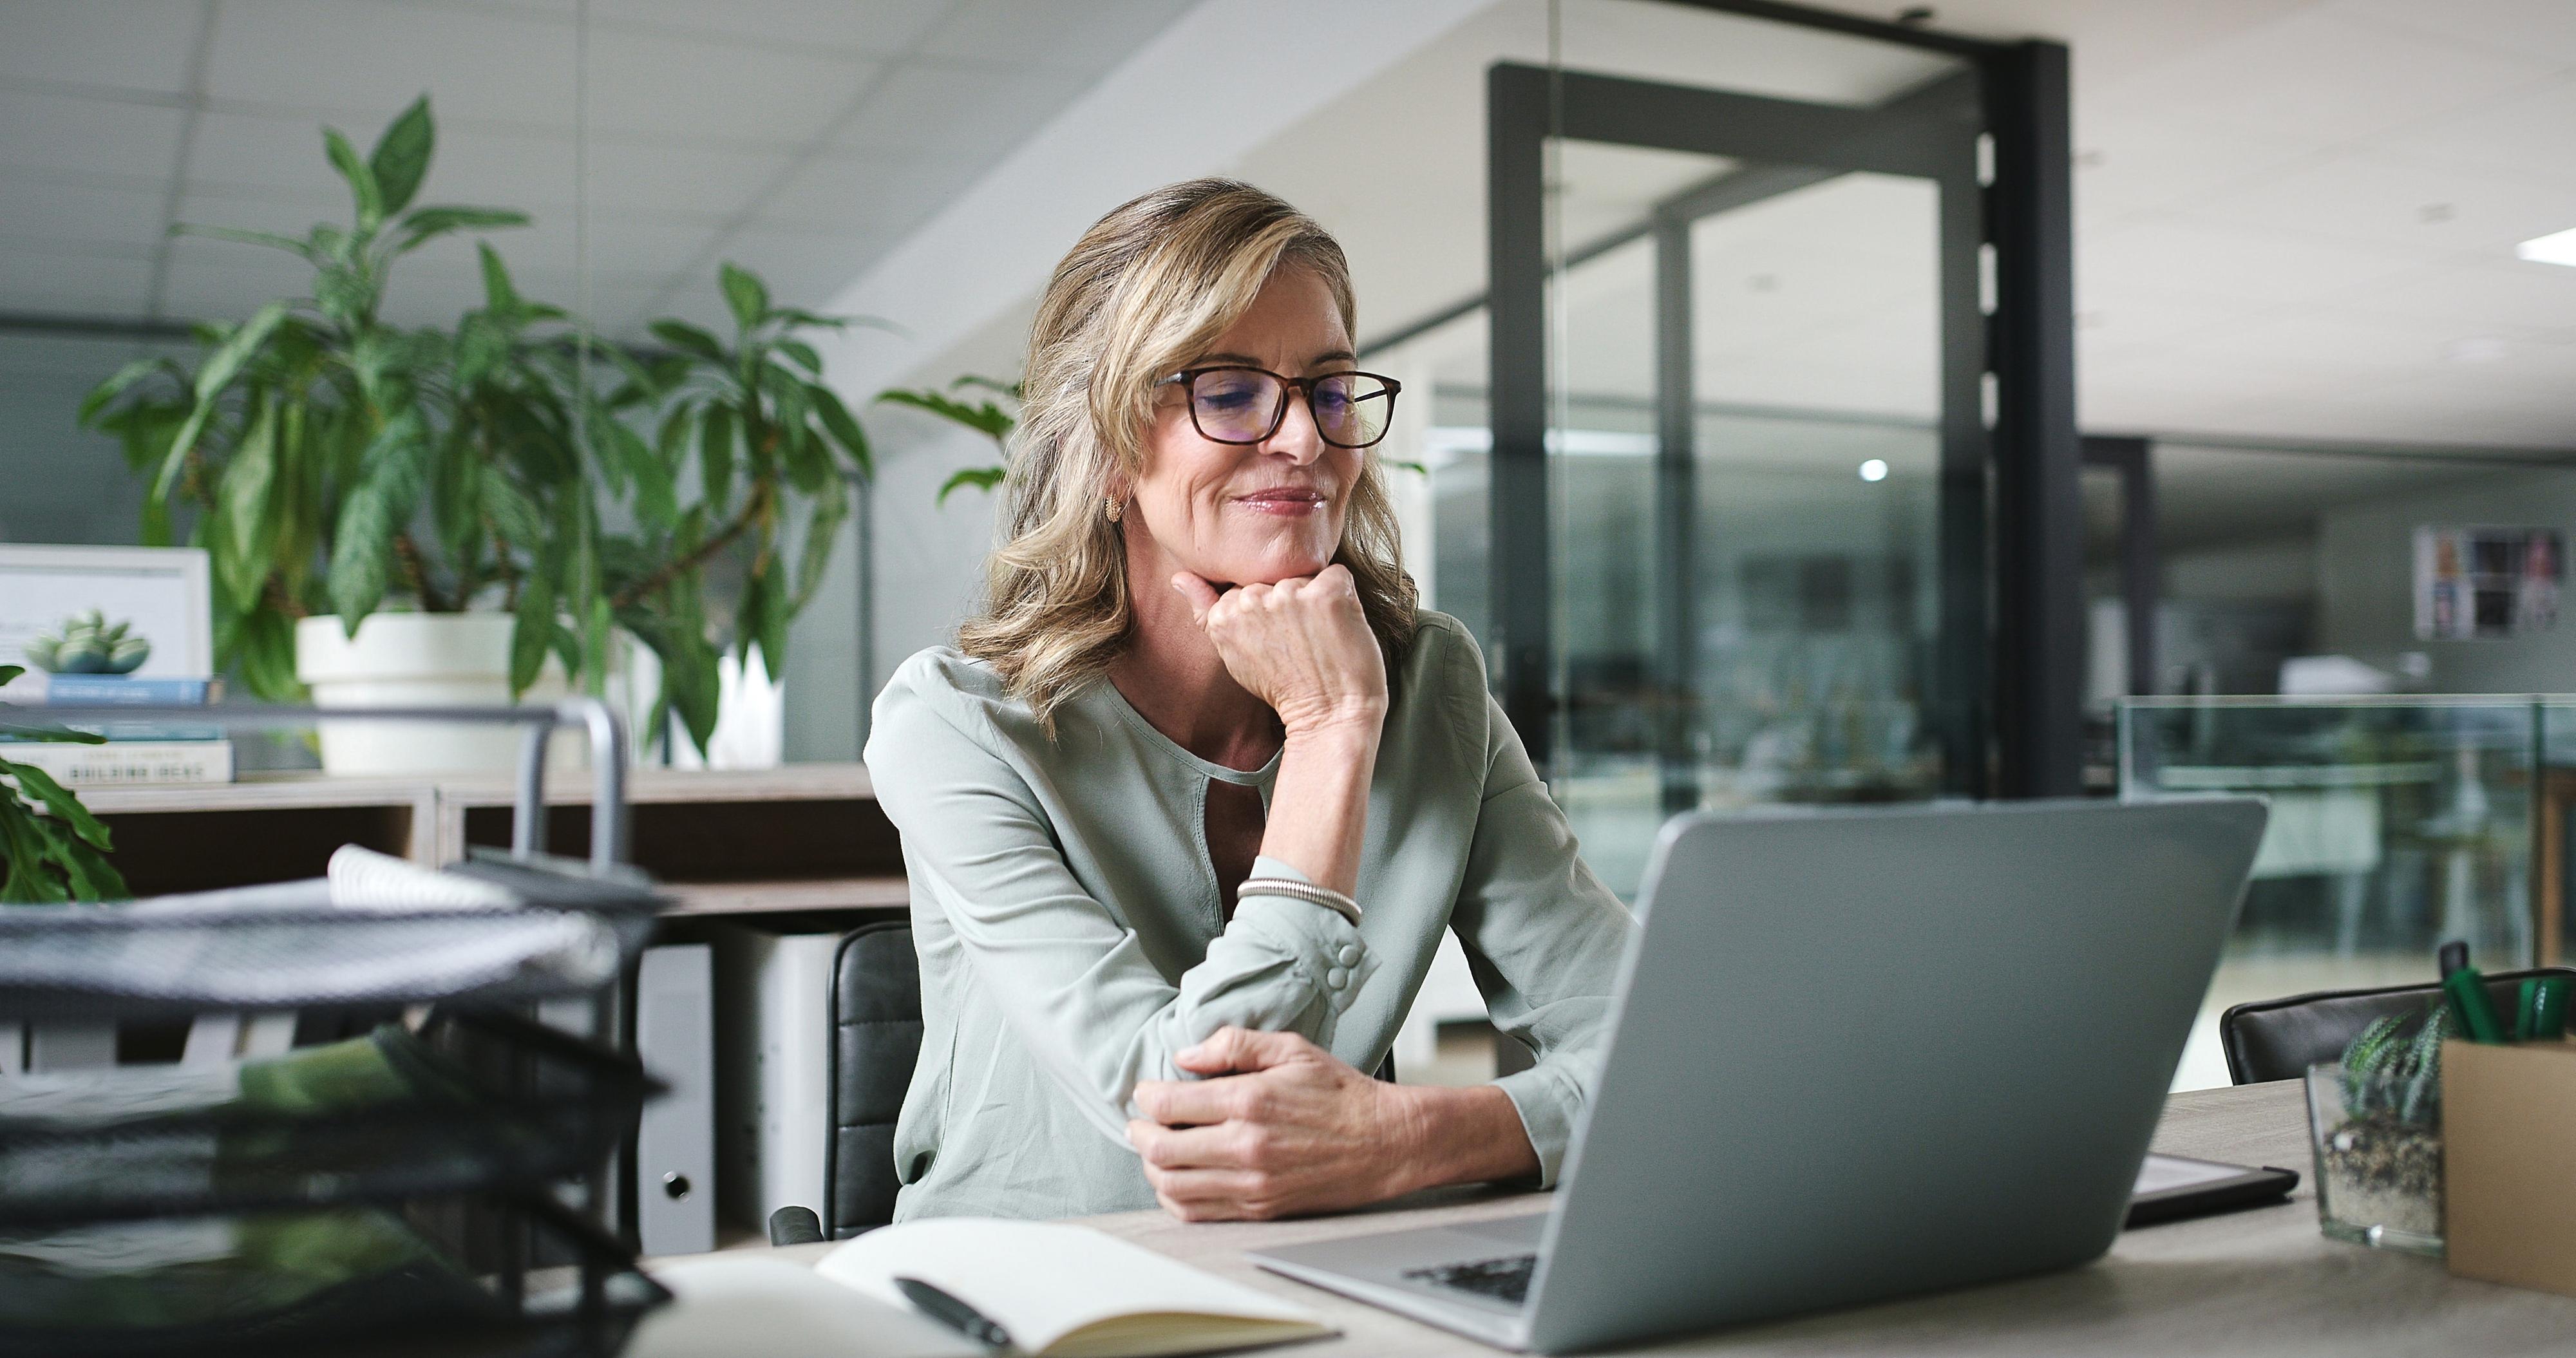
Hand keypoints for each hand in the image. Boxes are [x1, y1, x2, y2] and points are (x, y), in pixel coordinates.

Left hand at [1128, 1027, 1422, 1220]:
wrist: (1385, 1143)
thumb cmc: (1341, 1094)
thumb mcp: (1292, 1050)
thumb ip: (1234, 1045)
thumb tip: (1186, 1056)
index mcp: (1249, 1100)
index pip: (1169, 1104)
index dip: (1145, 1097)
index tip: (1145, 1092)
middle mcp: (1245, 1146)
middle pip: (1161, 1148)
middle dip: (1139, 1133)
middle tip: (1139, 1123)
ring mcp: (1252, 1183)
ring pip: (1172, 1185)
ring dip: (1152, 1167)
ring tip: (1154, 1150)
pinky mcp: (1259, 1208)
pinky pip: (1198, 1212)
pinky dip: (1175, 1198)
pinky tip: (1177, 1180)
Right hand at [1172, 565, 1386, 740]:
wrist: (1329, 716)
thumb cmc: (1285, 688)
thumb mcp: (1232, 653)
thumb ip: (1205, 612)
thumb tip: (1179, 578)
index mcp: (1225, 613)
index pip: (1247, 584)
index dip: (1267, 609)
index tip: (1278, 638)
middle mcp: (1253, 599)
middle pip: (1274, 576)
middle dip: (1289, 600)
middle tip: (1300, 639)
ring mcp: (1290, 595)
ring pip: (1304, 575)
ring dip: (1315, 598)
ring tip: (1319, 636)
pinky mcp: (1327, 594)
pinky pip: (1337, 575)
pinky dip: (1343, 595)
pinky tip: (1338, 626)